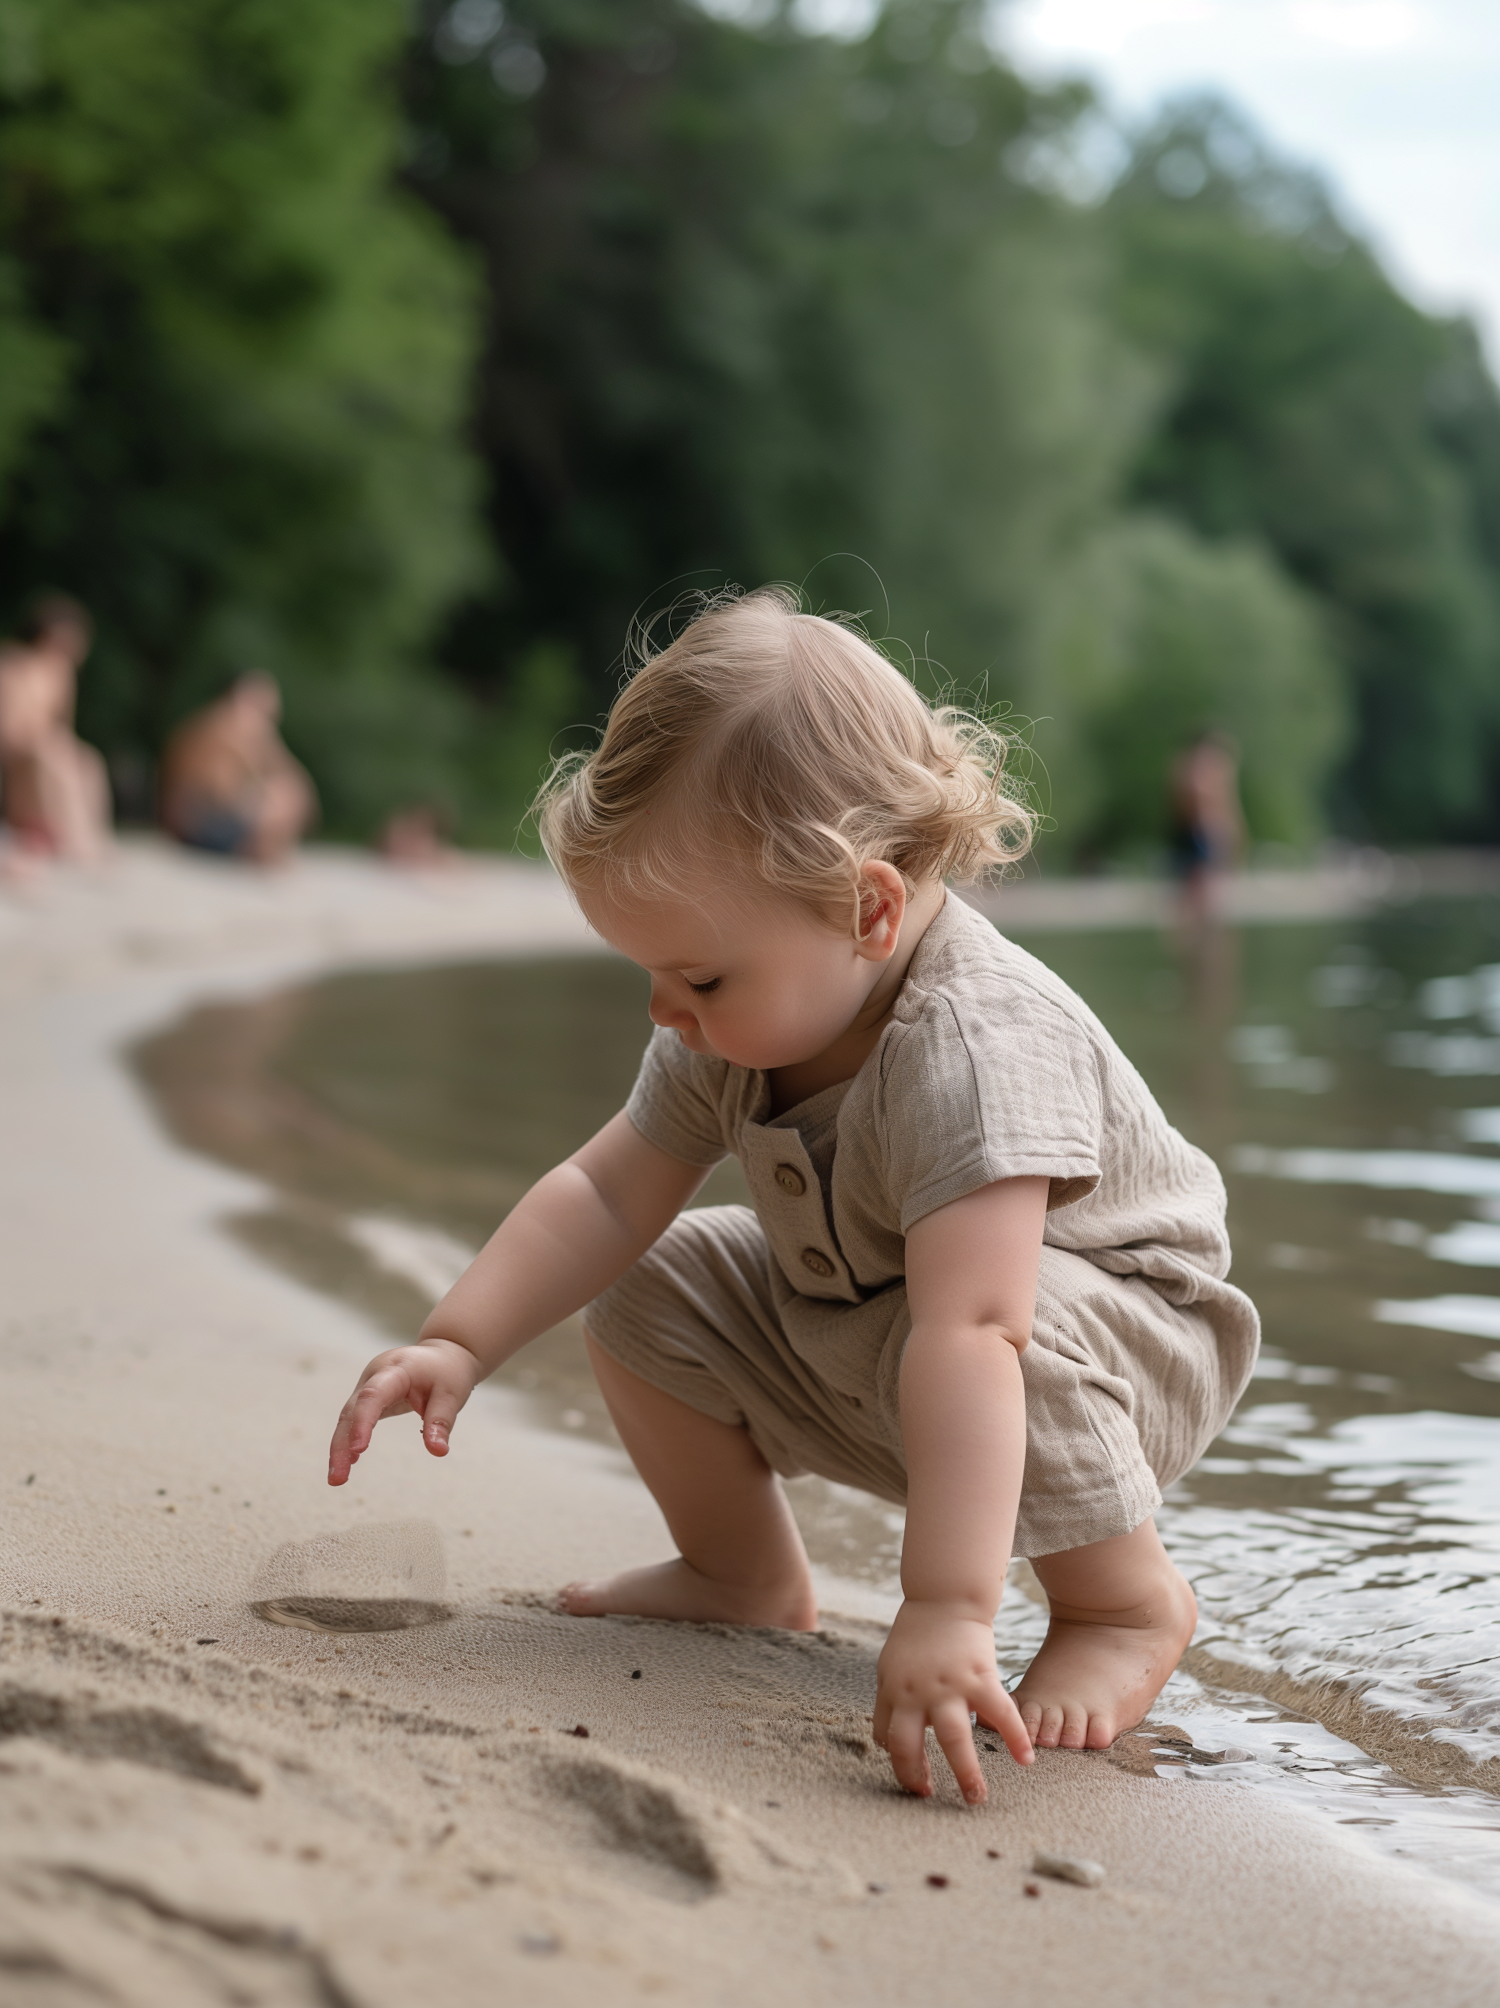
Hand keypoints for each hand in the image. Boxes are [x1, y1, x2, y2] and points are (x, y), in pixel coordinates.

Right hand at [327, 1338, 481, 1485]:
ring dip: (340, 1448)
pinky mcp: (368, 1397)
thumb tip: (438, 1451)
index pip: (373, 1395)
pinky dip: (348, 1440)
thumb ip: (441, 1421)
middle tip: (337, 1479)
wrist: (443, 1355)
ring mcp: (368, 1385)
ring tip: (337, 1479)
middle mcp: (375, 1376)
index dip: (363, 1422)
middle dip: (341, 1445)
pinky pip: (354, 1420)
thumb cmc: (447, 1372)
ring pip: (347, 1418)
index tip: (358, 1449)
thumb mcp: (452, 1394)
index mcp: (395, 1370)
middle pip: (351, 1411)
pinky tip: (348, 1463)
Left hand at [873, 1599, 1033, 1802]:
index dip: (898, 1761)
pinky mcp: (979, 1676)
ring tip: (976, 1799)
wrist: (945, 1595)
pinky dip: (1014, 1737)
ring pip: (953, 1739)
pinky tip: (1026, 1759)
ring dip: (965, 1773)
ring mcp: (948, 1686)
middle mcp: (915, 1692)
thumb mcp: (892, 1663)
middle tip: (929, 1798)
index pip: (886, 1737)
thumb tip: (893, 1734)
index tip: (915, 1778)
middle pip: (908, 1746)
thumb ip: (894, 1696)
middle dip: (916, 1778)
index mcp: (892, 1689)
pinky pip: (999, 1714)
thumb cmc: (918, 1631)